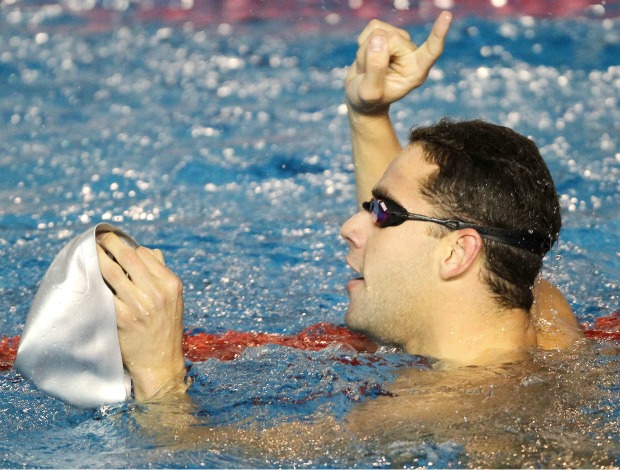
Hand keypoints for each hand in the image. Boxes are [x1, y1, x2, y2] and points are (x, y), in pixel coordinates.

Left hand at [97, 232, 185, 400]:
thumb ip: (162, 274)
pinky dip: (95, 282)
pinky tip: (88, 277)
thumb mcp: (174, 299)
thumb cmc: (165, 328)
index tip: (115, 242)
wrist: (159, 361)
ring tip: (89, 252)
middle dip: (110, 243)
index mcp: (171, 284)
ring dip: (97, 258)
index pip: (145, 254)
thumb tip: (149, 251)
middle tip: (98, 238)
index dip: (128, 245)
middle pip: (128, 257)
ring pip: (111, 272)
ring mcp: (139, 305)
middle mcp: (157, 292)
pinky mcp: (121, 318)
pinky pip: (104, 293)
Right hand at [345, 12, 451, 114]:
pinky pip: (373, 27)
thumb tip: (378, 38)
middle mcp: (411, 54)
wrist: (361, 97)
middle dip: (371, 55)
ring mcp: (400, 42)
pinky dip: (362, 42)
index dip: (438, 34)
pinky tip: (367, 56)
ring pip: (379, 32)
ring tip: (368, 69)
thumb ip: (375, 69)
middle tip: (368, 75)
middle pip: (391, 39)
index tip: (447, 16)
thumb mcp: (369, 93)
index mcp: (416, 72)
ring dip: (365, 52)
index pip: (432, 51)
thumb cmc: (368, 101)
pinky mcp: (387, 33)